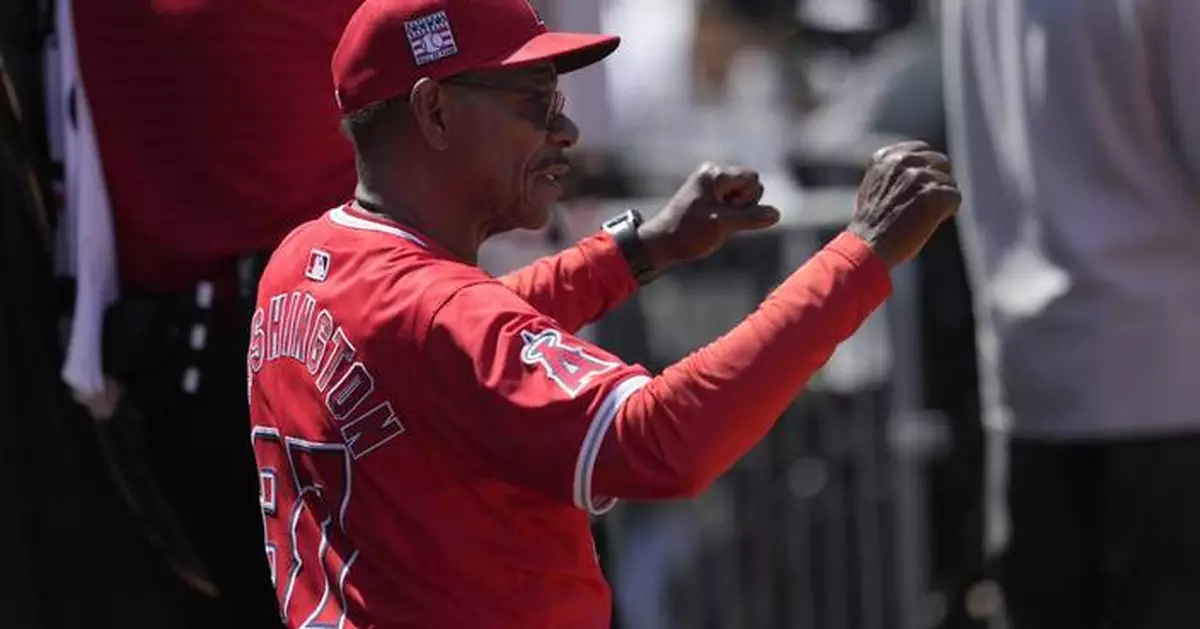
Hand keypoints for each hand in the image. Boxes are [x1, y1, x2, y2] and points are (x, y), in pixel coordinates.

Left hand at [637, 163, 780, 270]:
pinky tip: (713, 223)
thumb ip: (751, 218)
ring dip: (737, 211)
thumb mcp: (722, 226)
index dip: (748, 200)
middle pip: (751, 185)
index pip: (753, 179)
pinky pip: (734, 202)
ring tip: (716, 222)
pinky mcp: (710, 196)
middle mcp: (713, 173)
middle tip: (720, 218)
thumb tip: (776, 214)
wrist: (662, 243)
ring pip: (744, 195)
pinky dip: (730, 214)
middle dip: (744, 205)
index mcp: (715, 174)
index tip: (726, 213)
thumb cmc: (688, 233)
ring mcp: (711, 184)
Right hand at [849, 140, 960, 267]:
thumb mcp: (874, 187)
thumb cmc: (871, 226)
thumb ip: (895, 173)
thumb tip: (921, 170)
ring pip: (949, 182)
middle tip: (923, 205)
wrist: (868, 246)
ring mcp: (918, 176)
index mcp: (885, 157)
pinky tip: (928, 222)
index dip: (926, 170)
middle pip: (940, 162)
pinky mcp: (933, 193)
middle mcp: (902, 161)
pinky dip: (947, 212)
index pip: (922, 149)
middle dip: (937, 182)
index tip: (920, 188)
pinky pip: (955, 197)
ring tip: (919, 217)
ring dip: (940, 200)